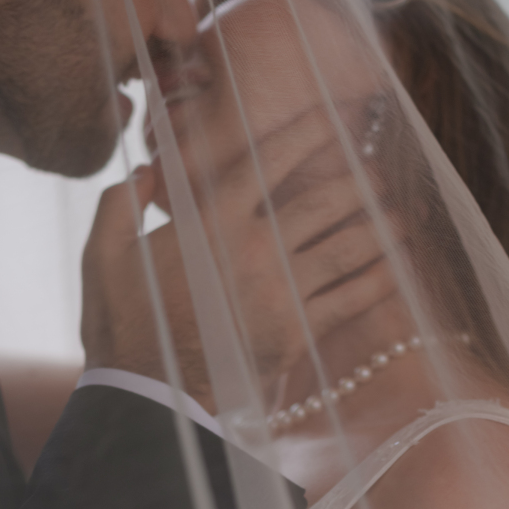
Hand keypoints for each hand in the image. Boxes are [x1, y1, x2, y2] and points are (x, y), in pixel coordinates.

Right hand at [81, 103, 405, 407]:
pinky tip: (401, 268)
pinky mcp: (297, 333)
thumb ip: (121, 203)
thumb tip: (148, 173)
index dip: (307, 133)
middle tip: (382, 166)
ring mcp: (280, 291)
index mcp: (211, 220)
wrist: (147, 392)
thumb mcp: (103, 254)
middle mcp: (254, 248)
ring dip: (380, 227)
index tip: (336, 116)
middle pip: (321, 200)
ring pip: (344, 247)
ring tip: (405, 212)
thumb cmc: (122, 324)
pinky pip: (349, 301)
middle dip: (358, 179)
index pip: (269, 161)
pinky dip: (379, 282)